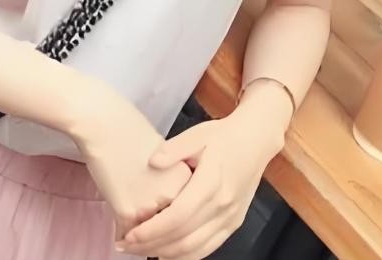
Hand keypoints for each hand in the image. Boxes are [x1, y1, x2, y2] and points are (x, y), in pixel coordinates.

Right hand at [69, 82, 192, 242]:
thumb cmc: (129, 132)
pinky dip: (120, 236)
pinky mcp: (129, 211)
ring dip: (138, 241)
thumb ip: (171, 183)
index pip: (184, 214)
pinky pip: (125, 235)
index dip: (171, 225)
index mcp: (186, 179)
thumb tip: (169, 209)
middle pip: (167, 228)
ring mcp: (152, 204)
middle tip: (145, 237)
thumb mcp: (164, 157)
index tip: (163, 231)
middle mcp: (174, 194)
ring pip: (147, 236)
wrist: (104, 122)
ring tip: (130, 239)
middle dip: (155, 237)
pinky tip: (118, 234)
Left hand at [116, 100, 288, 259]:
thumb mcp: (197, 134)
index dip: (152, 231)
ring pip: (195, 250)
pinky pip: (207, 248)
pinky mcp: (233, 224)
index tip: (129, 235)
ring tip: (140, 250)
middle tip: (125, 246)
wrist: (256, 140)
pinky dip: (185, 255)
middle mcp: (222, 206)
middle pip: (183, 239)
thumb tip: (152, 162)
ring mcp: (229, 218)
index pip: (178, 217)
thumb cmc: (223, 136)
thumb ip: (174, 148)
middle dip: (151, 247)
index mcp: (211, 183)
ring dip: (165, 255)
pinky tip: (166, 252)